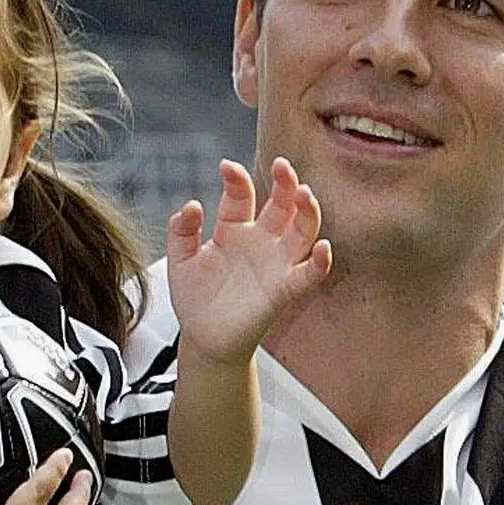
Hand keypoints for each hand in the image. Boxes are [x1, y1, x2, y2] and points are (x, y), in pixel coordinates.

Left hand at [167, 156, 331, 365]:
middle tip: (282, 165)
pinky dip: (320, 263)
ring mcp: (275, 263)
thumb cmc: (195, 298)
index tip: (226, 166)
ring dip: (307, 212)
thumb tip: (191, 205)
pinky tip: (323, 248)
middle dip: (285, 182)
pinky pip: (308, 274)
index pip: (241, 195)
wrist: (203, 339)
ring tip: (304, 194)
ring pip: (302, 230)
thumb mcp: (180, 261)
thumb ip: (181, 232)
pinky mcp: (283, 290)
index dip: (236, 178)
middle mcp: (260, 240)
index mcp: (234, 228)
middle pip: (282, 204)